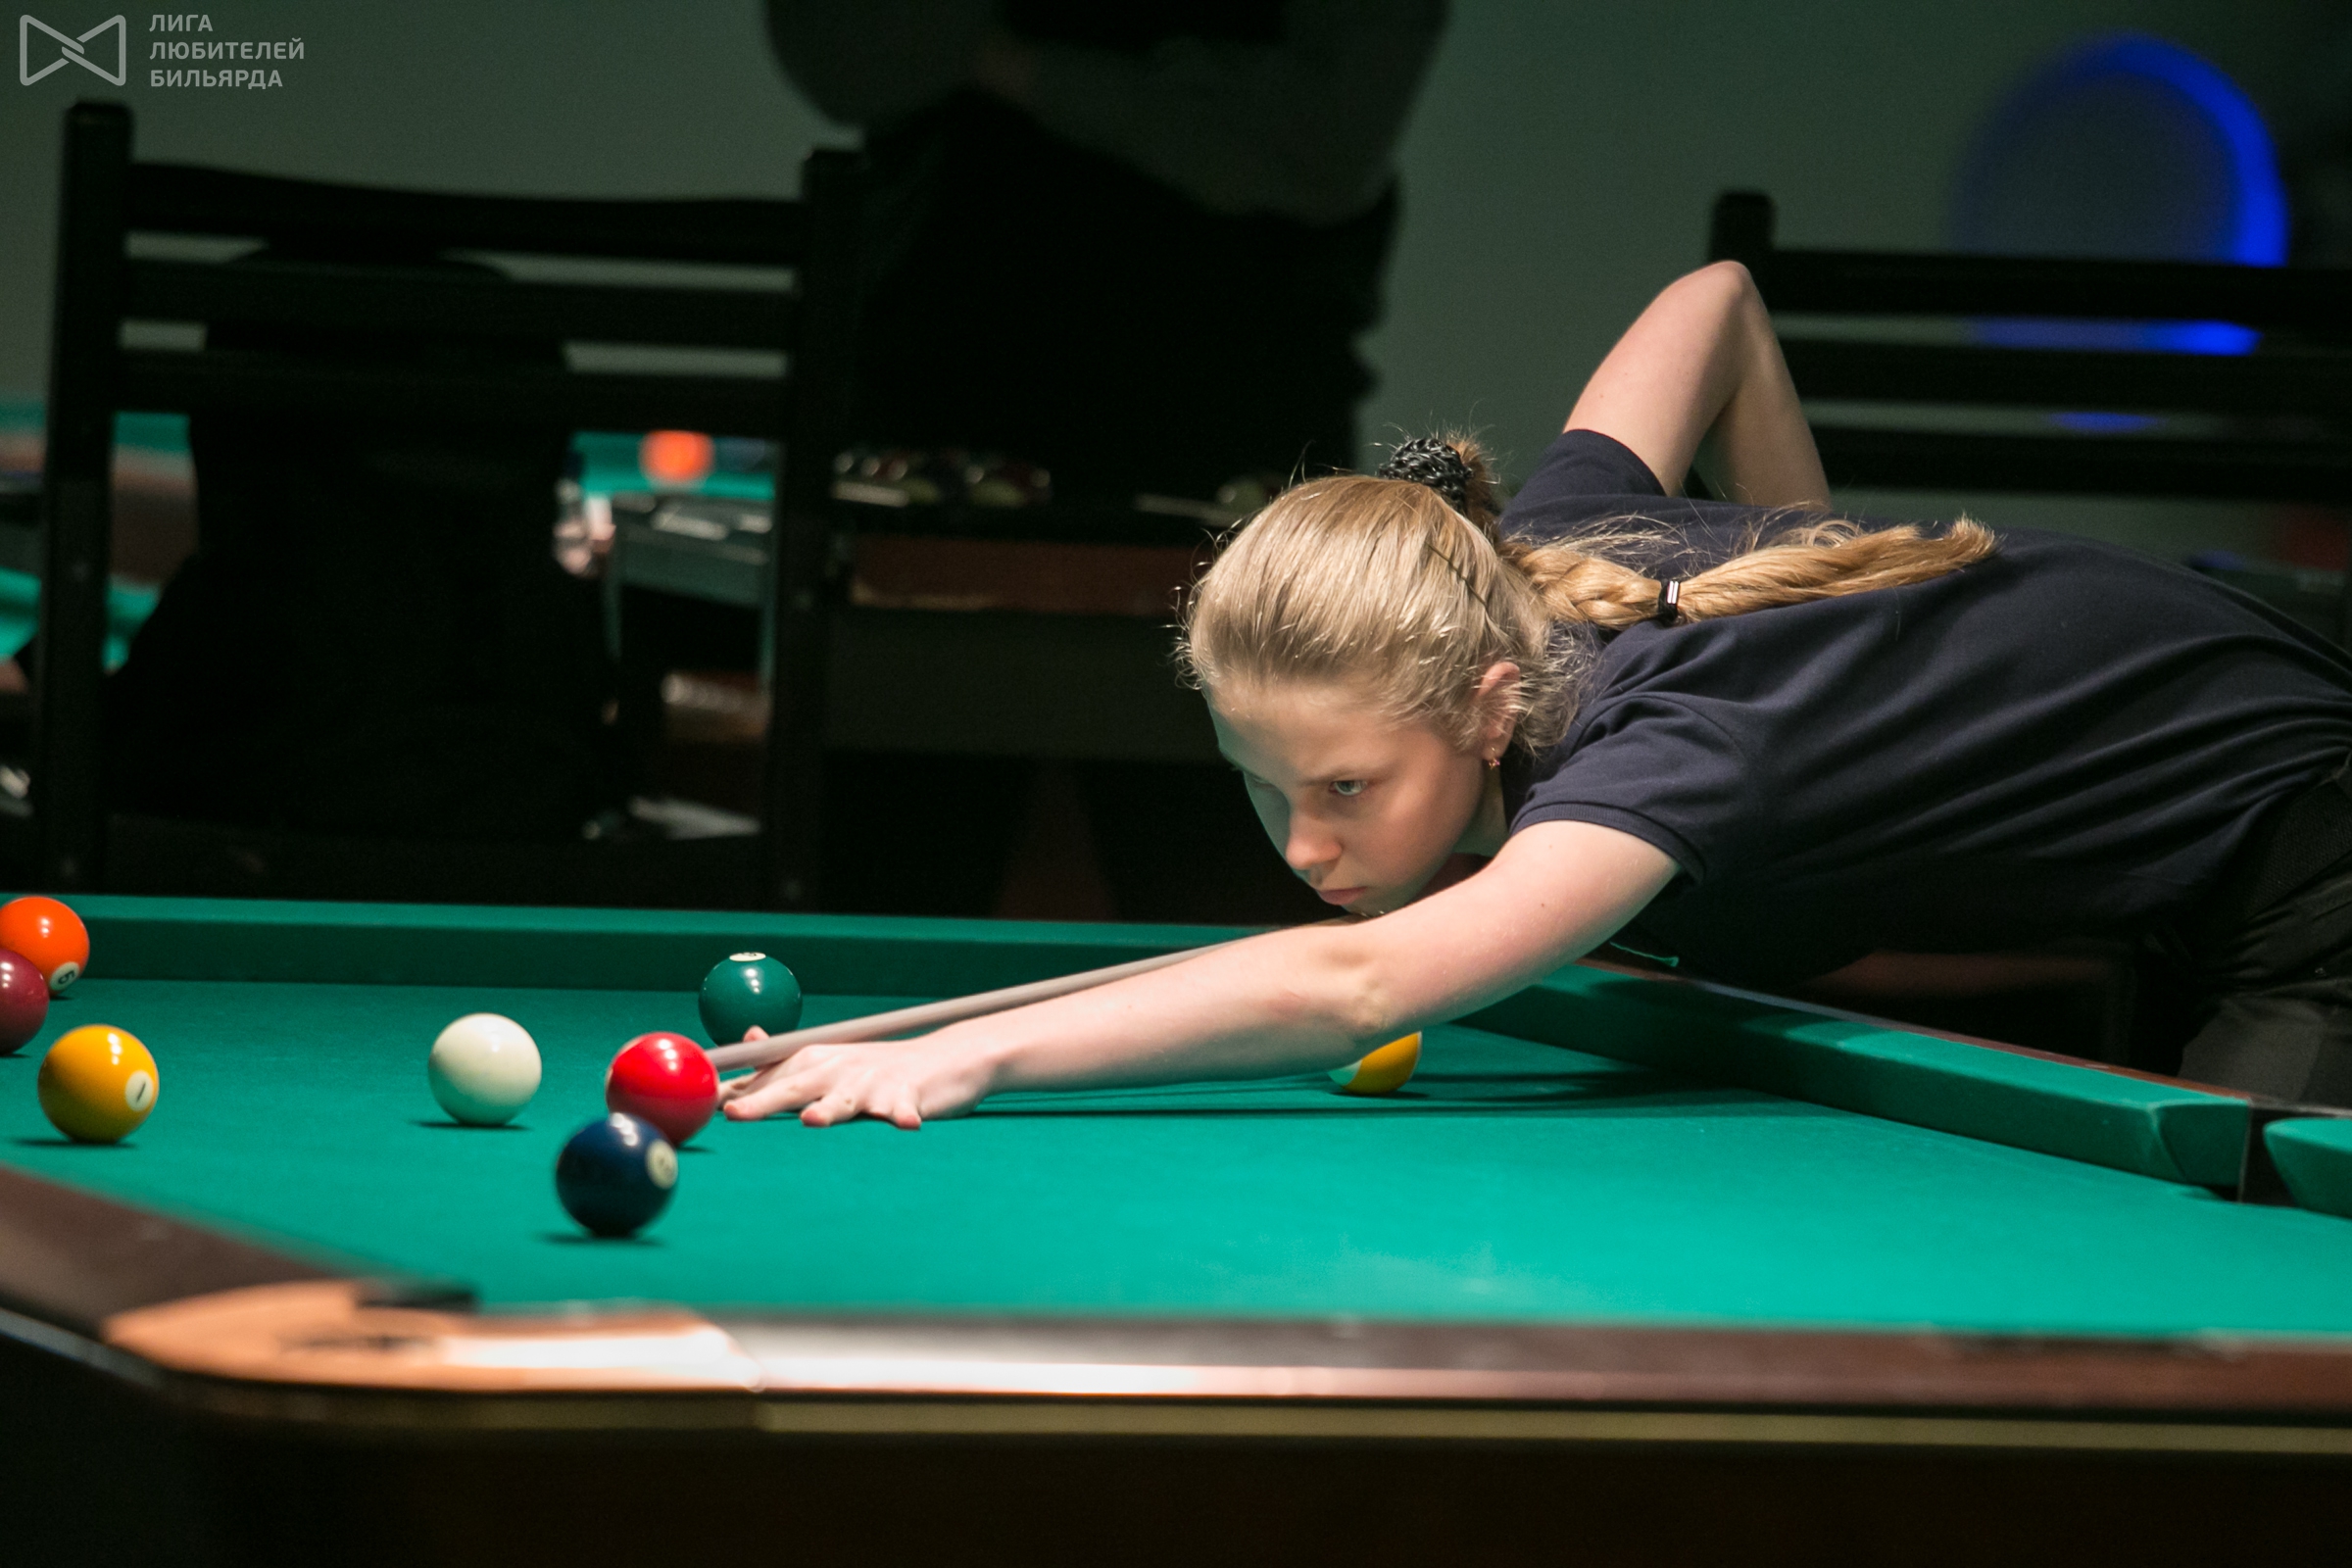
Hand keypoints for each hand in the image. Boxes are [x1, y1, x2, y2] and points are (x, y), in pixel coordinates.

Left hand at [718, 1028, 994, 1129]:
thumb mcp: (827, 1062)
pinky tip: (906, 1125)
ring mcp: (873, 1084)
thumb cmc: (875, 1070)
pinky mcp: (909, 1097)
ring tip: (813, 1121)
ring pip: (846, 1100)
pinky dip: (904, 1117)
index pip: (765, 1079)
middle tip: (735, 1117)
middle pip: (795, 1088)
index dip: (733, 1096)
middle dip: (764, 1102)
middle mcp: (838, 1069)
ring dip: (830, 1109)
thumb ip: (782, 1063)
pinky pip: (904, 1110)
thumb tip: (743, 1041)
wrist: (941, 1060)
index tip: (699, 1111)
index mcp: (812, 1061)